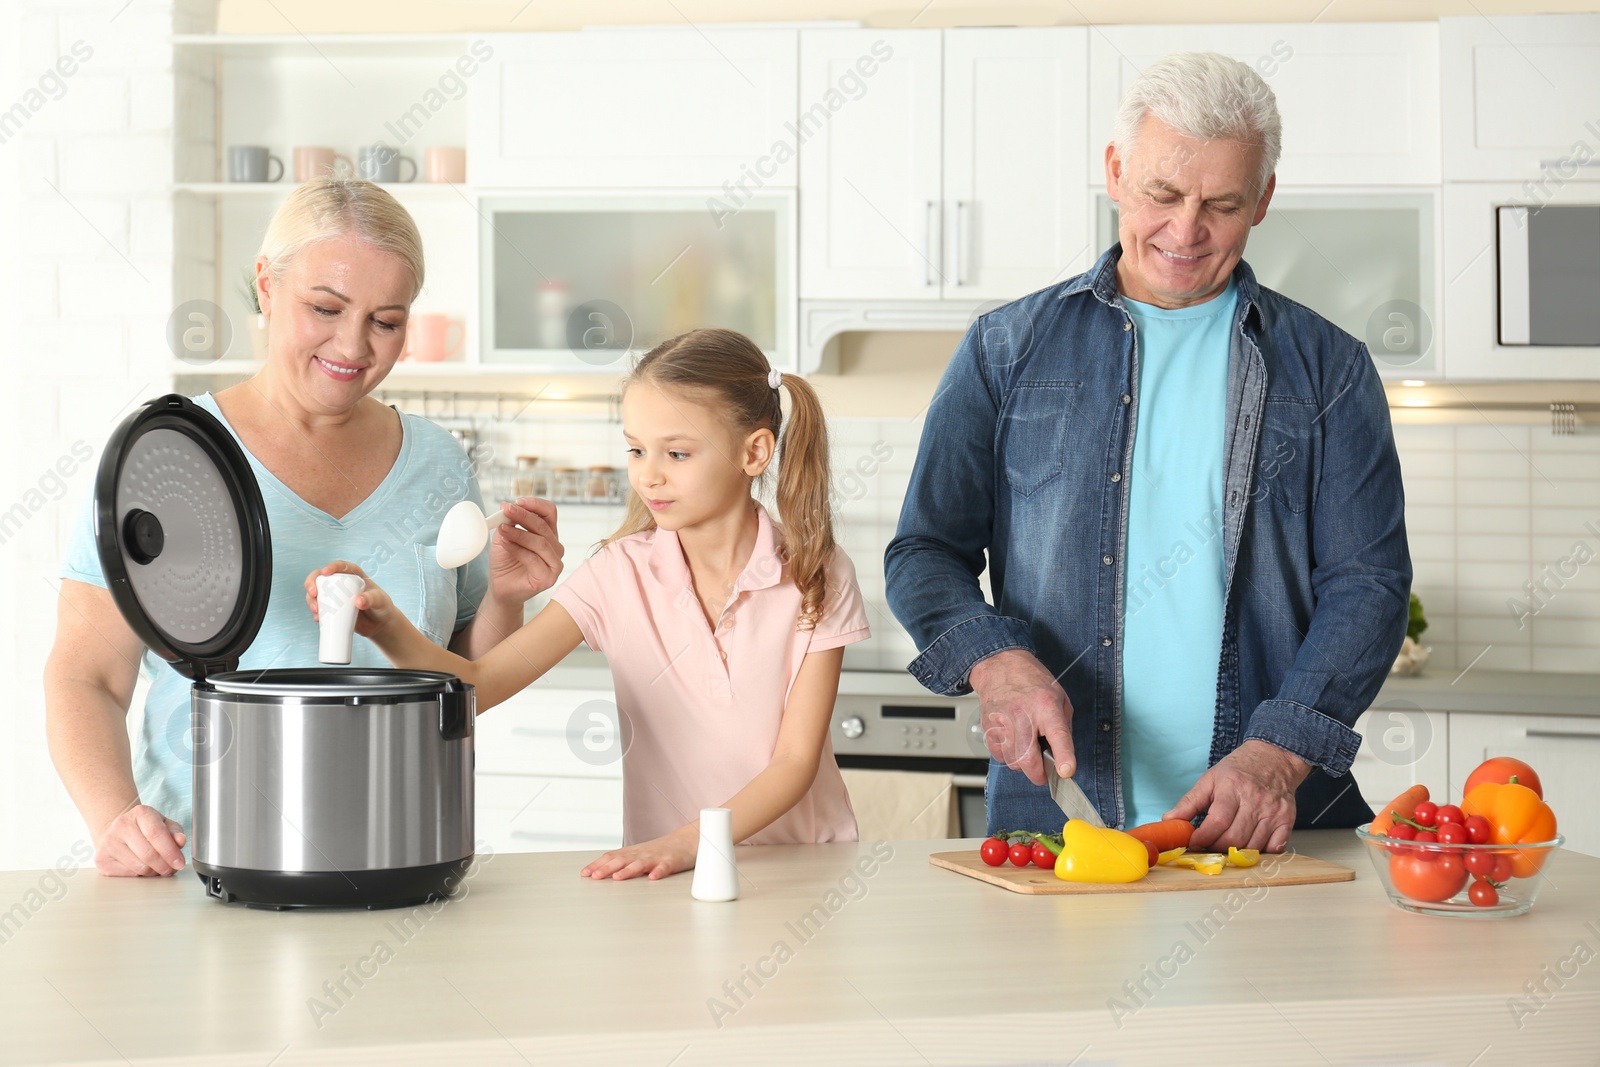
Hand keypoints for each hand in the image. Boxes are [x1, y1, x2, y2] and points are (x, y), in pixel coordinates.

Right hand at [94, 804, 186, 876]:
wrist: (118, 831)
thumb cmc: (146, 828)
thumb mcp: (164, 824)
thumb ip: (175, 832)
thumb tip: (180, 841)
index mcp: (140, 813)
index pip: (156, 834)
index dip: (170, 851)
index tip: (180, 863)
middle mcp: (121, 825)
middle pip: (148, 854)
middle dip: (164, 866)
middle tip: (171, 869)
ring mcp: (108, 842)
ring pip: (139, 867)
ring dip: (154, 872)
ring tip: (158, 868)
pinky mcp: (102, 859)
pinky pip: (128, 875)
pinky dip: (140, 876)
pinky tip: (142, 868)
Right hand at [304, 562, 395, 638]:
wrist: (380, 624)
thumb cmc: (382, 608)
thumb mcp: (380, 602)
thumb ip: (371, 599)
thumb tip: (358, 601)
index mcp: (354, 574)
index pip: (341, 566)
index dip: (331, 567)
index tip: (325, 572)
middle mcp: (341, 583)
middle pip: (321, 578)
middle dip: (312, 583)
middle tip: (313, 594)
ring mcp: (335, 596)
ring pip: (316, 593)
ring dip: (311, 600)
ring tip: (316, 610)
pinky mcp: (331, 609)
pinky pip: (319, 608)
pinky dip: (315, 612)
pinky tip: (317, 618)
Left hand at [486, 497, 564, 606]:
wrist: (501, 587)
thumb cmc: (505, 562)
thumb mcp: (504, 536)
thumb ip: (509, 522)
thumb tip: (508, 506)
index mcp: (548, 534)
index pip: (549, 512)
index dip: (535, 504)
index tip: (517, 501)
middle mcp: (555, 547)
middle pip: (544, 525)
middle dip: (523, 515)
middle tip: (506, 510)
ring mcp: (555, 563)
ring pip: (540, 542)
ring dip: (519, 533)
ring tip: (502, 529)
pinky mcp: (549, 578)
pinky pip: (534, 558)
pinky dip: (517, 549)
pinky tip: (506, 544)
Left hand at [579, 831, 697, 881]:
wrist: (688, 839)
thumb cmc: (662, 850)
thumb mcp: (640, 855)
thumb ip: (624, 862)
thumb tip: (602, 872)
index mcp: (633, 853)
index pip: (611, 857)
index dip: (597, 865)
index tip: (584, 874)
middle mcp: (642, 854)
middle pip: (622, 860)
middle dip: (607, 868)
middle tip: (594, 877)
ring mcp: (657, 857)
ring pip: (641, 863)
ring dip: (628, 871)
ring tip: (618, 878)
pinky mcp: (672, 861)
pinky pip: (665, 867)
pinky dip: (658, 872)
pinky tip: (653, 878)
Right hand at [968, 649, 1073, 786]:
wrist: (1000, 666)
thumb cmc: (1031, 682)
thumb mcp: (1059, 698)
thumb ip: (1063, 727)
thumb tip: (1063, 755)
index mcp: (1046, 705)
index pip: (1057, 735)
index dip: (1063, 757)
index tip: (1066, 772)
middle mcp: (1022, 714)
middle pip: (1028, 758)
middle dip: (1038, 774)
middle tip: (1044, 773)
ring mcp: (1002, 722)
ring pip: (1013, 762)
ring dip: (1023, 765)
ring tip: (1028, 748)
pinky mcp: (989, 727)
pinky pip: (1000, 756)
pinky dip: (1009, 757)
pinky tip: (1014, 743)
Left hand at [1166, 740, 1312, 852]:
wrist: (1274, 758)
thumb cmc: (1239, 770)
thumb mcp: (1209, 779)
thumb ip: (1189, 802)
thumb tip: (1169, 821)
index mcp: (1233, 788)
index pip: (1218, 821)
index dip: (1203, 837)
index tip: (1193, 843)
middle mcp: (1255, 801)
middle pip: (1235, 837)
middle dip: (1217, 847)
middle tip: (1208, 846)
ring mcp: (1273, 812)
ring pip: (1253, 846)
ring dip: (1236, 853)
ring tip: (1225, 847)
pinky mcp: (1287, 820)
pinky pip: (1275, 847)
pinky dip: (1261, 852)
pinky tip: (1250, 845)